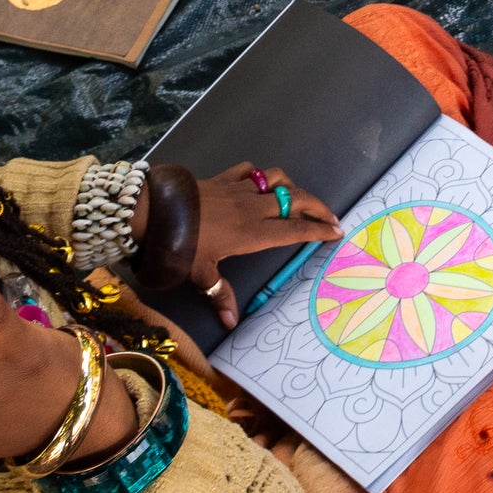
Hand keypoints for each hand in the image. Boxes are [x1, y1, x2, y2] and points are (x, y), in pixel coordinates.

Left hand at [189, 164, 340, 326]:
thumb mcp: (201, 273)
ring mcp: (240, 189)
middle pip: (296, 199)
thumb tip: (231, 323)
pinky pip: (250, 170)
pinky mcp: (224, 177)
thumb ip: (220, 295)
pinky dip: (261, 174)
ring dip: (293, 187)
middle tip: (331, 217)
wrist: (156, 211)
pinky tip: (260, 183)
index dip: (318, 230)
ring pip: (277, 179)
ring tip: (298, 199)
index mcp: (253, 232)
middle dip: (318, 206)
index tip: (336, 232)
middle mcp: (254, 207)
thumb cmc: (181, 244)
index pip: (295, 230)